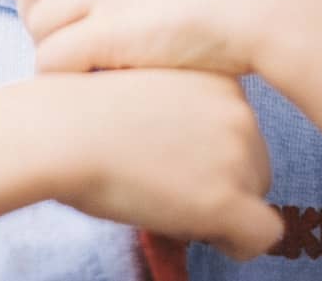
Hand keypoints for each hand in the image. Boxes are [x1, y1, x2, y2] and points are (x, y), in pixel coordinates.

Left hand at [17, 0, 295, 76]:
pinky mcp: (111, 30)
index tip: (56, 20)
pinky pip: (54, 57)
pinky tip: (80, 86)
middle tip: (57, 50)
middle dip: (37, 22)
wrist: (267, 6)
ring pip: (40, 24)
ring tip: (73, 73)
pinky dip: (57, 75)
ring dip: (48, 52)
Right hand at [37, 68, 283, 261]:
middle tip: (165, 186)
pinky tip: (200, 233)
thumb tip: (187, 153)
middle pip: (253, 163)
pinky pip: (261, 235)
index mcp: (218, 79)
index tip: (169, 158)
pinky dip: (235, 242)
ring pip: (255, 197)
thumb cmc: (80, 111)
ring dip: (218, 207)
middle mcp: (240, 110)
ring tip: (165, 202)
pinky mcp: (227, 199)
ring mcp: (238, 154)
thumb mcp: (144, 90)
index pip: (238, 128)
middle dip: (219, 182)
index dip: (208, 153)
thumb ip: (178, 112)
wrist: (61, 130)